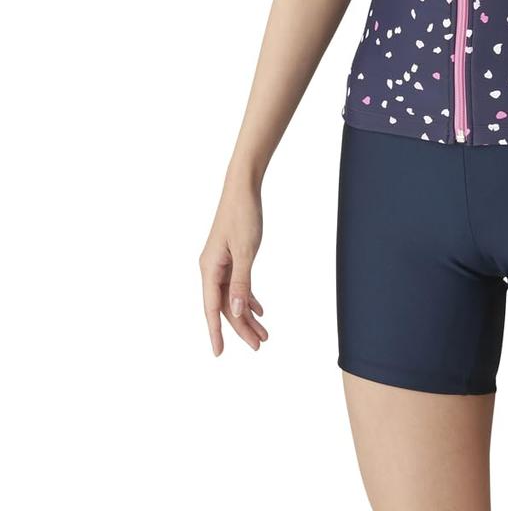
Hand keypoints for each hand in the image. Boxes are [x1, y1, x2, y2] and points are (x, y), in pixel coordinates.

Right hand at [199, 180, 267, 354]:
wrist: (243, 188)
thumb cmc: (243, 215)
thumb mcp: (245, 251)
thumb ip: (241, 282)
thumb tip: (236, 311)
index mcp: (209, 269)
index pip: (212, 308)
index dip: (216, 332)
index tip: (220, 353)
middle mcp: (211, 269)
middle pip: (225, 306)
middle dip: (241, 327)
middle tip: (259, 345)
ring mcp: (220, 263)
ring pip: (232, 297)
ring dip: (247, 314)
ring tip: (264, 333)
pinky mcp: (230, 257)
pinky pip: (238, 284)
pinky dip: (248, 297)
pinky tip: (260, 309)